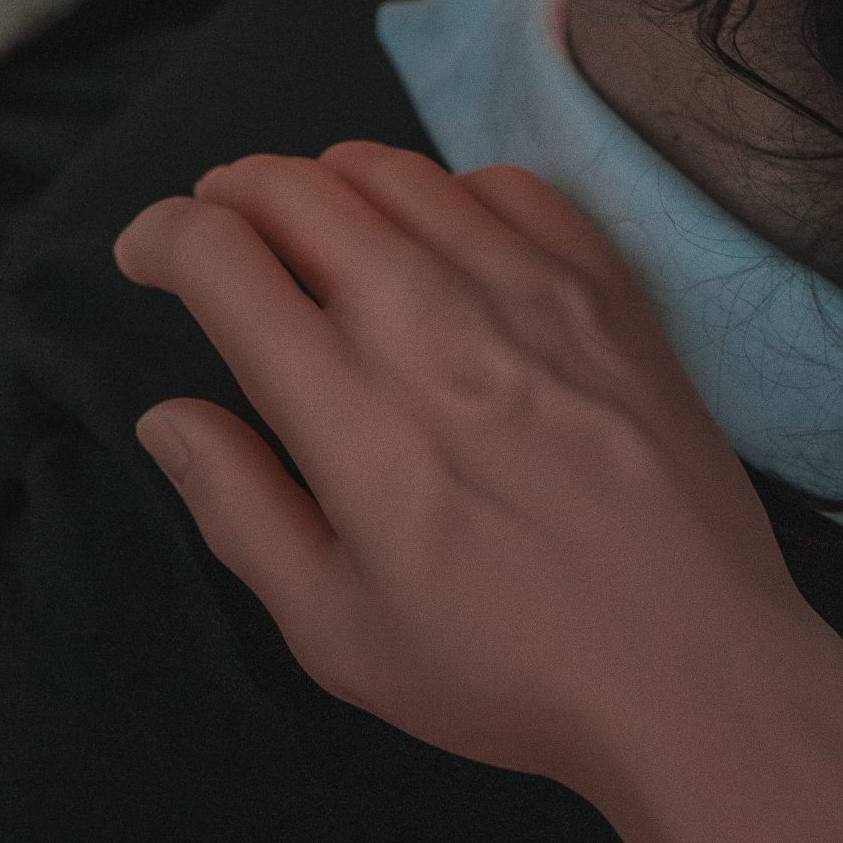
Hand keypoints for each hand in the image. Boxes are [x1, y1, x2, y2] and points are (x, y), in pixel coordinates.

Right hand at [115, 143, 842, 842]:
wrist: (695, 673)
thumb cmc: (501, 666)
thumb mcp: (334, 628)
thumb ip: (237, 508)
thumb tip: (164, 414)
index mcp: (347, 402)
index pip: (218, 251)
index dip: (159, 235)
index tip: (146, 258)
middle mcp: (427, 315)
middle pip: (293, 186)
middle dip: (227, 192)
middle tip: (216, 232)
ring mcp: (523, 286)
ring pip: (390, 169)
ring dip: (323, 181)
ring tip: (311, 227)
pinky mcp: (602, 283)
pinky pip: (499, 183)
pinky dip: (442, 193)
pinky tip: (439, 242)